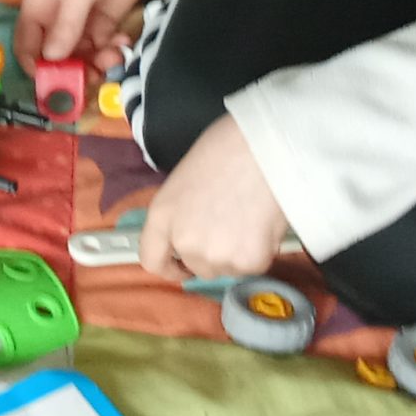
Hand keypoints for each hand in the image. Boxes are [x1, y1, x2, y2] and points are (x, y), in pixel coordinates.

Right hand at [15, 0, 158, 70]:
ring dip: (96, 63)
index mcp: (39, 6)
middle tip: (93, 77)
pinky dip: (113, 51)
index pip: (27, 45)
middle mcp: (56, 19)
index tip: (53, 83)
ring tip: (114, 57)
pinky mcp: (105, 23)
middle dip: (72, 70)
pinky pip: (103, 48)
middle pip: (56, 57)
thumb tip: (50, 58)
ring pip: (82, 57)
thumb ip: (66, 24)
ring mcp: (82, 22)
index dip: (35, 67)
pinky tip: (124, 42)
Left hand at [139, 114, 289, 282]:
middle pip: (196, 267)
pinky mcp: (248, 261)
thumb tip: (193, 230)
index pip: (152, 260)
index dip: (169, 267)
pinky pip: (254, 267)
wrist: (264, 146)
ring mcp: (216, 254)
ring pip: (227, 269)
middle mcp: (183, 241)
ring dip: (237, 254)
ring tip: (249, 218)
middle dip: (212, 253)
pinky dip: (260, 251)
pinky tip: (263, 222)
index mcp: (162, 216)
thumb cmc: (226, 148)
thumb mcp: (184, 179)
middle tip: (231, 224)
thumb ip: (181, 213)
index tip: (182, 265)